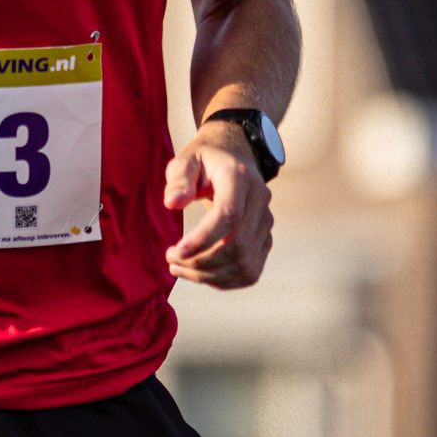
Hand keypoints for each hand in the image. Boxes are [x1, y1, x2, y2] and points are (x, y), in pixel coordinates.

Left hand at [163, 126, 271, 289]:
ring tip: (179, 268)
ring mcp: (266, 223)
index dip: (203, 239)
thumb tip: (173, 203)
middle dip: (201, 261)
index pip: (229, 216)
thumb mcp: (186, 160)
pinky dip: (225, 281)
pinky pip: (250, 272)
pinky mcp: (264, 240)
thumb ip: (178, 179)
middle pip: (238, 246)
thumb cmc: (205, 160)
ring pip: (245, 265)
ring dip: (209, 275)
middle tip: (171, 259)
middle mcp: (260, 202)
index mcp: (240, 179)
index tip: (176, 251)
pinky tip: (200, 275)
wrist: (234, 156)